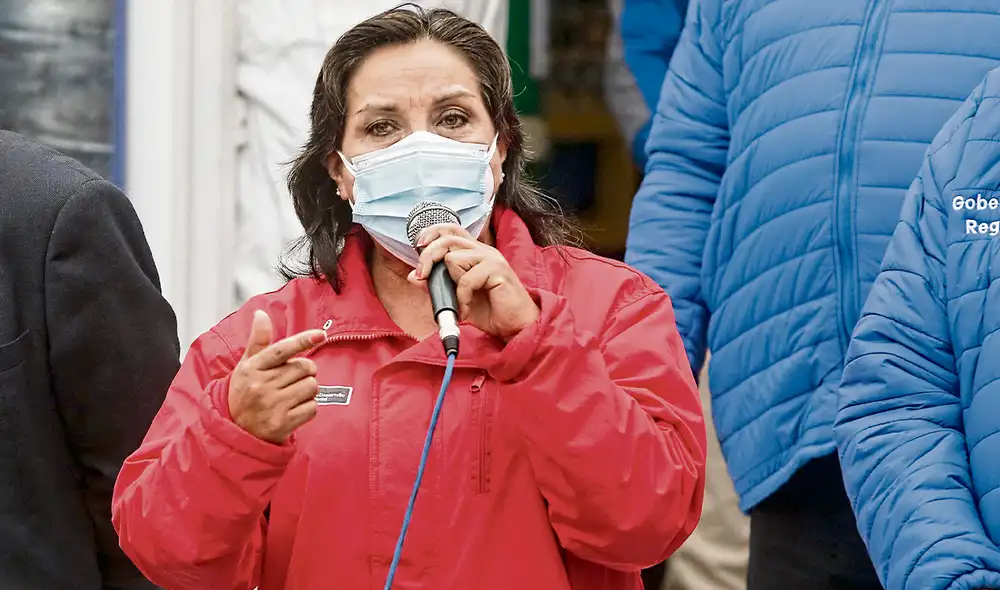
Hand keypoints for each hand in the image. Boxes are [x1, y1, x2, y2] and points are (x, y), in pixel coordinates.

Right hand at [228, 310, 325, 442]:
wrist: (237, 430)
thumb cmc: (246, 391)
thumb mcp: (247, 365)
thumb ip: (258, 340)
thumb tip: (260, 314)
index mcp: (252, 368)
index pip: (281, 350)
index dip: (302, 341)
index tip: (321, 334)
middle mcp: (261, 385)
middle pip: (304, 367)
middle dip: (306, 372)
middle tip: (293, 379)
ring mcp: (272, 405)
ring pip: (311, 387)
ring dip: (308, 390)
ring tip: (292, 395)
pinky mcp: (282, 423)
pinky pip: (312, 408)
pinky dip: (308, 408)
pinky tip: (294, 409)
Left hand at [409, 224, 538, 338]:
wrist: (517, 326)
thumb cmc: (491, 311)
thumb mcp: (457, 298)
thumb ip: (437, 286)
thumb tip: (413, 275)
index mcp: (475, 252)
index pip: (451, 230)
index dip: (433, 233)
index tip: (418, 246)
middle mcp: (484, 251)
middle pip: (448, 238)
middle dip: (428, 256)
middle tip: (423, 276)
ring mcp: (491, 259)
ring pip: (453, 258)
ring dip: (450, 285)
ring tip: (459, 302)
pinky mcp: (497, 270)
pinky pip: (465, 279)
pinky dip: (462, 298)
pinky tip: (466, 310)